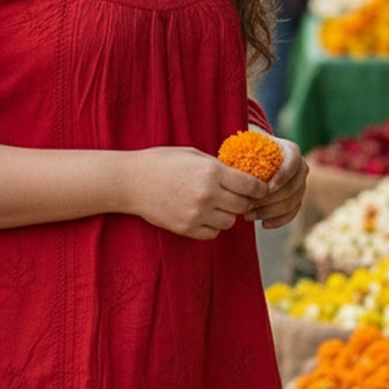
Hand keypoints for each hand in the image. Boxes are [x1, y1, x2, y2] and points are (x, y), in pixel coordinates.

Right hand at [128, 147, 268, 240]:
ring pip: (229, 222)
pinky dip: (212, 226)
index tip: (258, 189)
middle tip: (235, 197)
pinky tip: (203, 215)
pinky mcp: (186, 228)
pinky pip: (212, 233)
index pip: (251, 186)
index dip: (259, 188)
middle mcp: (208, 194)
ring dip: (226, 215)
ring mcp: (197, 214)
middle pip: (242, 206)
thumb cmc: (161, 162)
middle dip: (242, 202)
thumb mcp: (193, 155)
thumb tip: (243, 176)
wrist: (130, 181)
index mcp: (212, 172)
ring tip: (215, 206)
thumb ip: (218, 166)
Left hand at [244, 137, 307, 228]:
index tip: (267, 187)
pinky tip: (263, 223)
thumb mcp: (242, 146)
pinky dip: (278, 220)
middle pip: (293, 186)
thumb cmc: (244, 151)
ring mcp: (299, 185)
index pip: (293, 162)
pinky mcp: (296, 200)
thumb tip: (230, 164)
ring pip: (292, 202)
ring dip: (270, 211)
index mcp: (290, 151)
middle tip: (249, 204)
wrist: (251, 161)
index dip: (283, 176)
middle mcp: (299, 167)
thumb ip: (241, 150)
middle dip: (271, 199)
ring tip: (249, 215)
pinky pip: (292, 213)